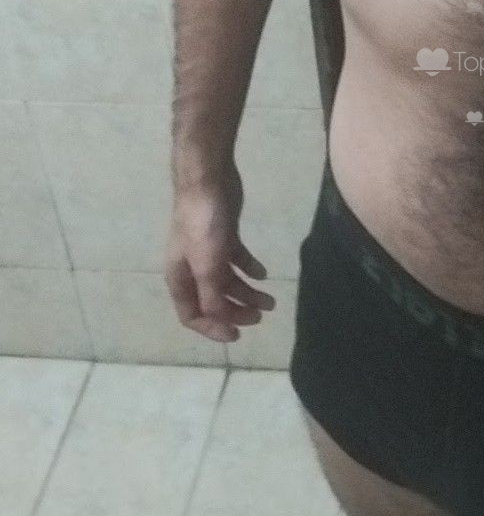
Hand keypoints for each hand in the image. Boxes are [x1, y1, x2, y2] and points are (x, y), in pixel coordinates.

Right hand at [165, 163, 275, 342]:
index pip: (193, 314)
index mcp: (180, 277)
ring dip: (247, 292)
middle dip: (236, 311)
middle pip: (213, 300)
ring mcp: (208, 251)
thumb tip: (220, 319)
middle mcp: (191, 268)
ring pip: (227, 281)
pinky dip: (249, 268)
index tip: (238, 335)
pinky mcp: (224, 235)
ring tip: (270, 300)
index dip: (213, 327)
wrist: (208, 180)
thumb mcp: (207, 264)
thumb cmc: (203, 223)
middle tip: (261, 316)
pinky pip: (236, 258)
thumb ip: (212, 294)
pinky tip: (263, 273)